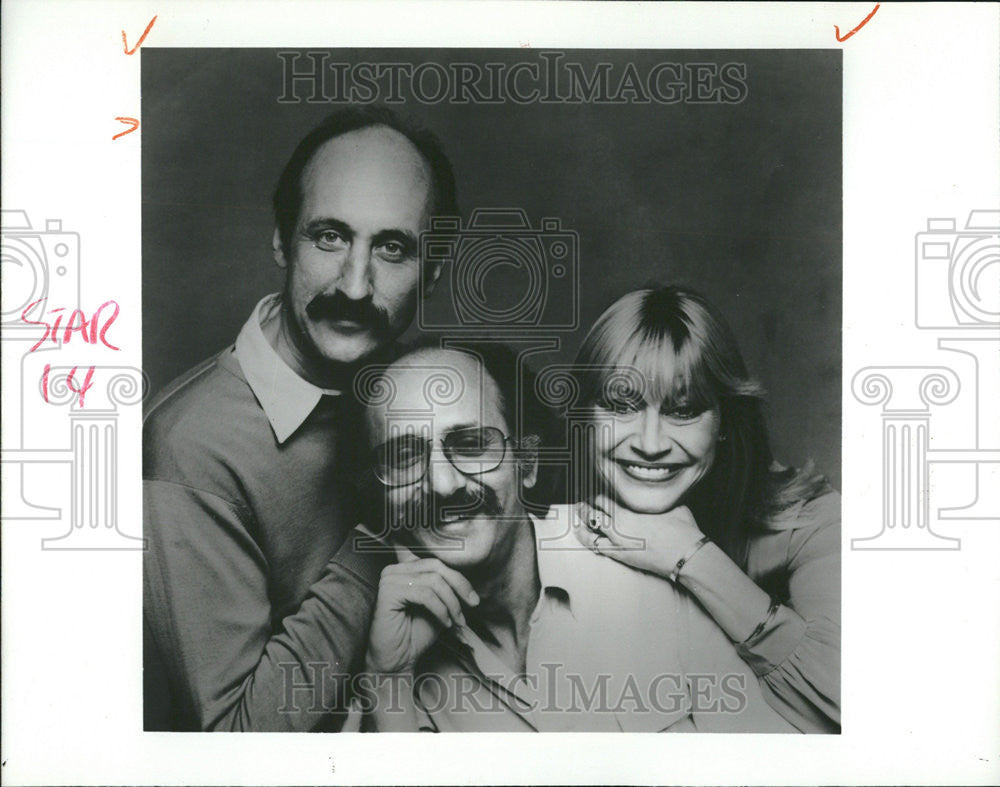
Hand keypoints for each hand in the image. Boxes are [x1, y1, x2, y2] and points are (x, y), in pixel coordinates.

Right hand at [365, 546, 479, 674]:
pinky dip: (440, 609)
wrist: (397, 661)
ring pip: (433, 581)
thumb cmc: (416, 634)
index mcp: (405, 568)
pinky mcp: (388, 592)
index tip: (473, 597)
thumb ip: (447, 588)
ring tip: (458, 621)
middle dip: (459, 585)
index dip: (458, 577)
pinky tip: (445, 623)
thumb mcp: (438, 606)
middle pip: (436, 566)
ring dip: (451, 602)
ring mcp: (389, 579)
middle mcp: (394, 569)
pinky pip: (425, 594)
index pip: (437, 561)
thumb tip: (467, 580)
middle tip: (473, 604)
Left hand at [574, 496, 705, 579]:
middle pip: (592, 512)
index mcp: (629, 510)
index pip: (603, 499)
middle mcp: (619, 526)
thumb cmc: (681, 529)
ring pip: (589, 530)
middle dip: (585, 507)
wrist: (686, 555)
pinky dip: (587, 538)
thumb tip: (650, 495)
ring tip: (578, 517)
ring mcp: (618, 543)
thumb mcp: (668, 506)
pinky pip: (596, 546)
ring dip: (582, 522)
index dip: (597, 496)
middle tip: (581, 504)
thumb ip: (653, 501)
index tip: (595, 494)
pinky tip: (583, 534)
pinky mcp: (621, 557)